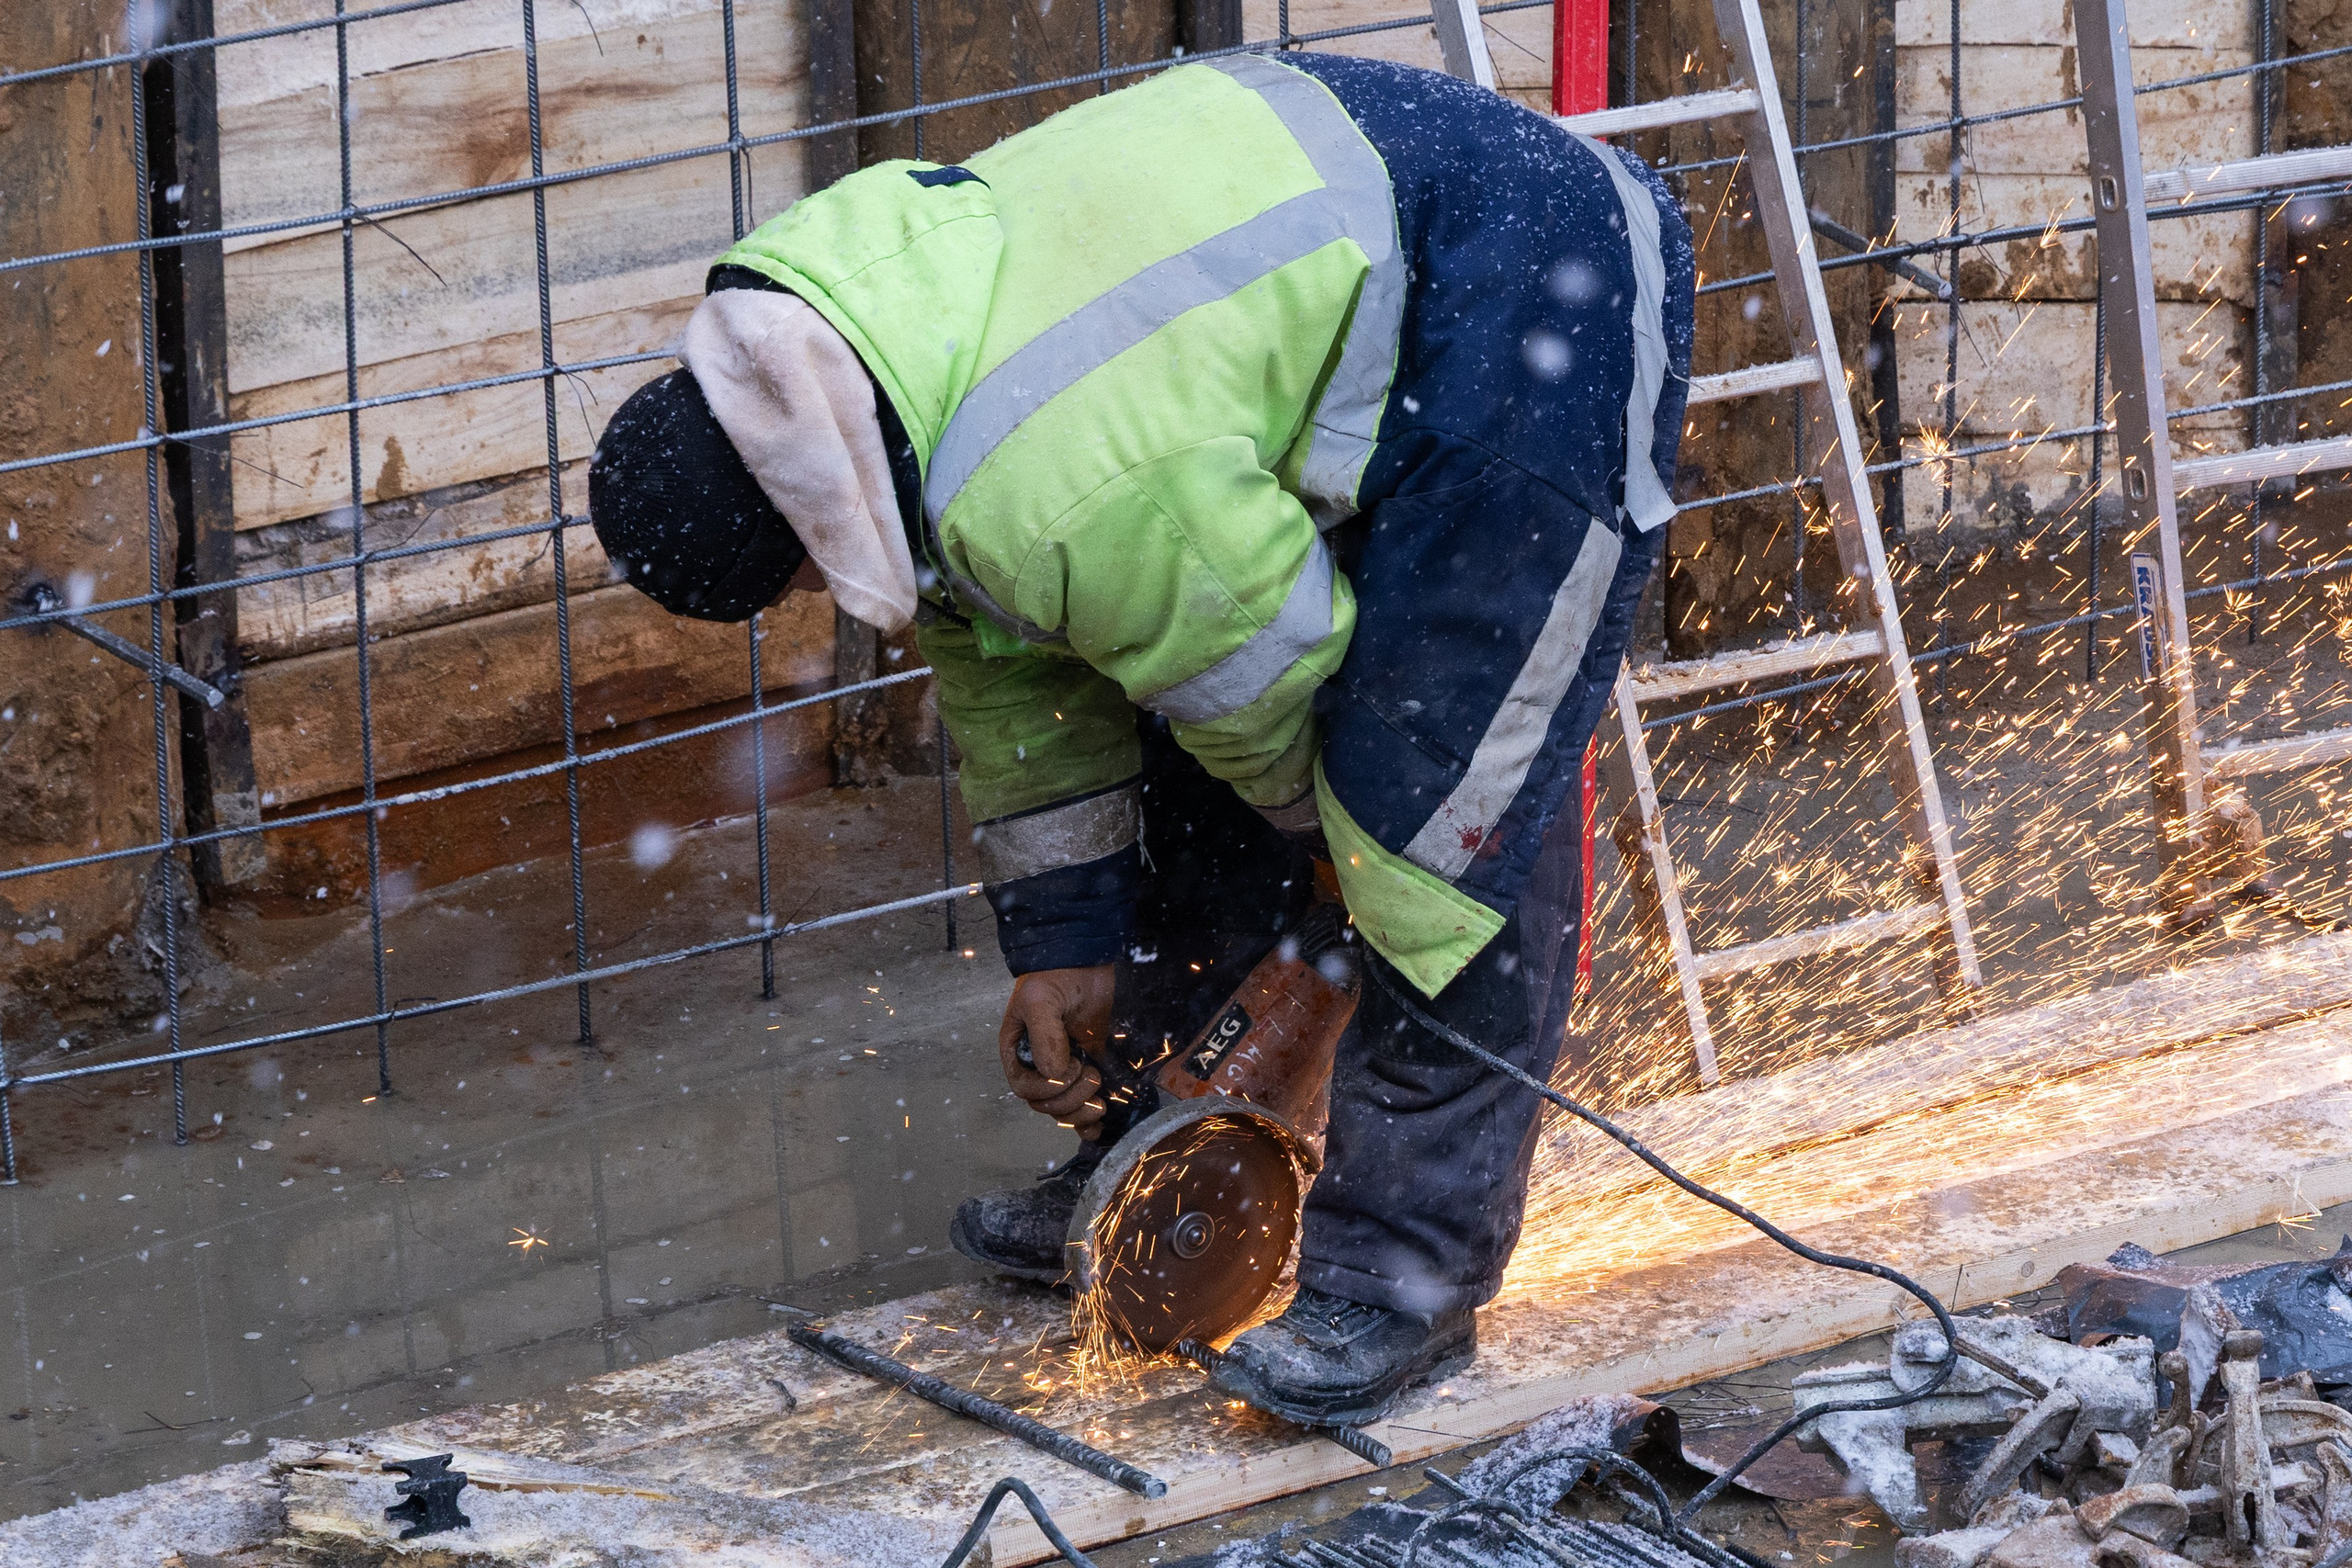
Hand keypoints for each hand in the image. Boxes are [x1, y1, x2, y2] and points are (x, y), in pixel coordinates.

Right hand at [998, 965, 1116, 1137]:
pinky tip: (1099, 1126)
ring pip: (1063, 1111)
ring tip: (1100, 1098)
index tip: (1070, 1069)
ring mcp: (1063, 1068)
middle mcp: (1037, 1064)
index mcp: (1018, 1051)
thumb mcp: (1040, 1001)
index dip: (1047, 1089)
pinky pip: (1082, 1107)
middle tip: (1091, 1075)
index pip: (1024, 1088)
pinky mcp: (1087, 1068)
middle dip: (1069, 1099)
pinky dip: (1088, 1122)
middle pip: (1045, 1104)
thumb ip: (1044, 1037)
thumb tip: (1053, 1074)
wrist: (1086, 960)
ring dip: (1081, 1113)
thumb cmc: (1055, 976)